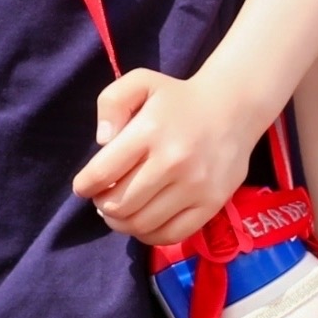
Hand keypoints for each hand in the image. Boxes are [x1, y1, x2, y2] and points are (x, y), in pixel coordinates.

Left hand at [75, 64, 264, 249]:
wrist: (234, 108)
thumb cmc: (178, 99)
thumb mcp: (140, 82)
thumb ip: (111, 103)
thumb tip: (103, 141)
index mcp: (150, 131)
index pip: (102, 173)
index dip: (85, 186)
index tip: (84, 187)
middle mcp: (173, 161)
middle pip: (119, 204)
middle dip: (102, 205)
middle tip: (103, 198)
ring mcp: (195, 186)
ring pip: (142, 224)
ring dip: (121, 223)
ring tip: (120, 211)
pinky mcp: (212, 204)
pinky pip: (171, 235)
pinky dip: (149, 235)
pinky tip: (143, 221)